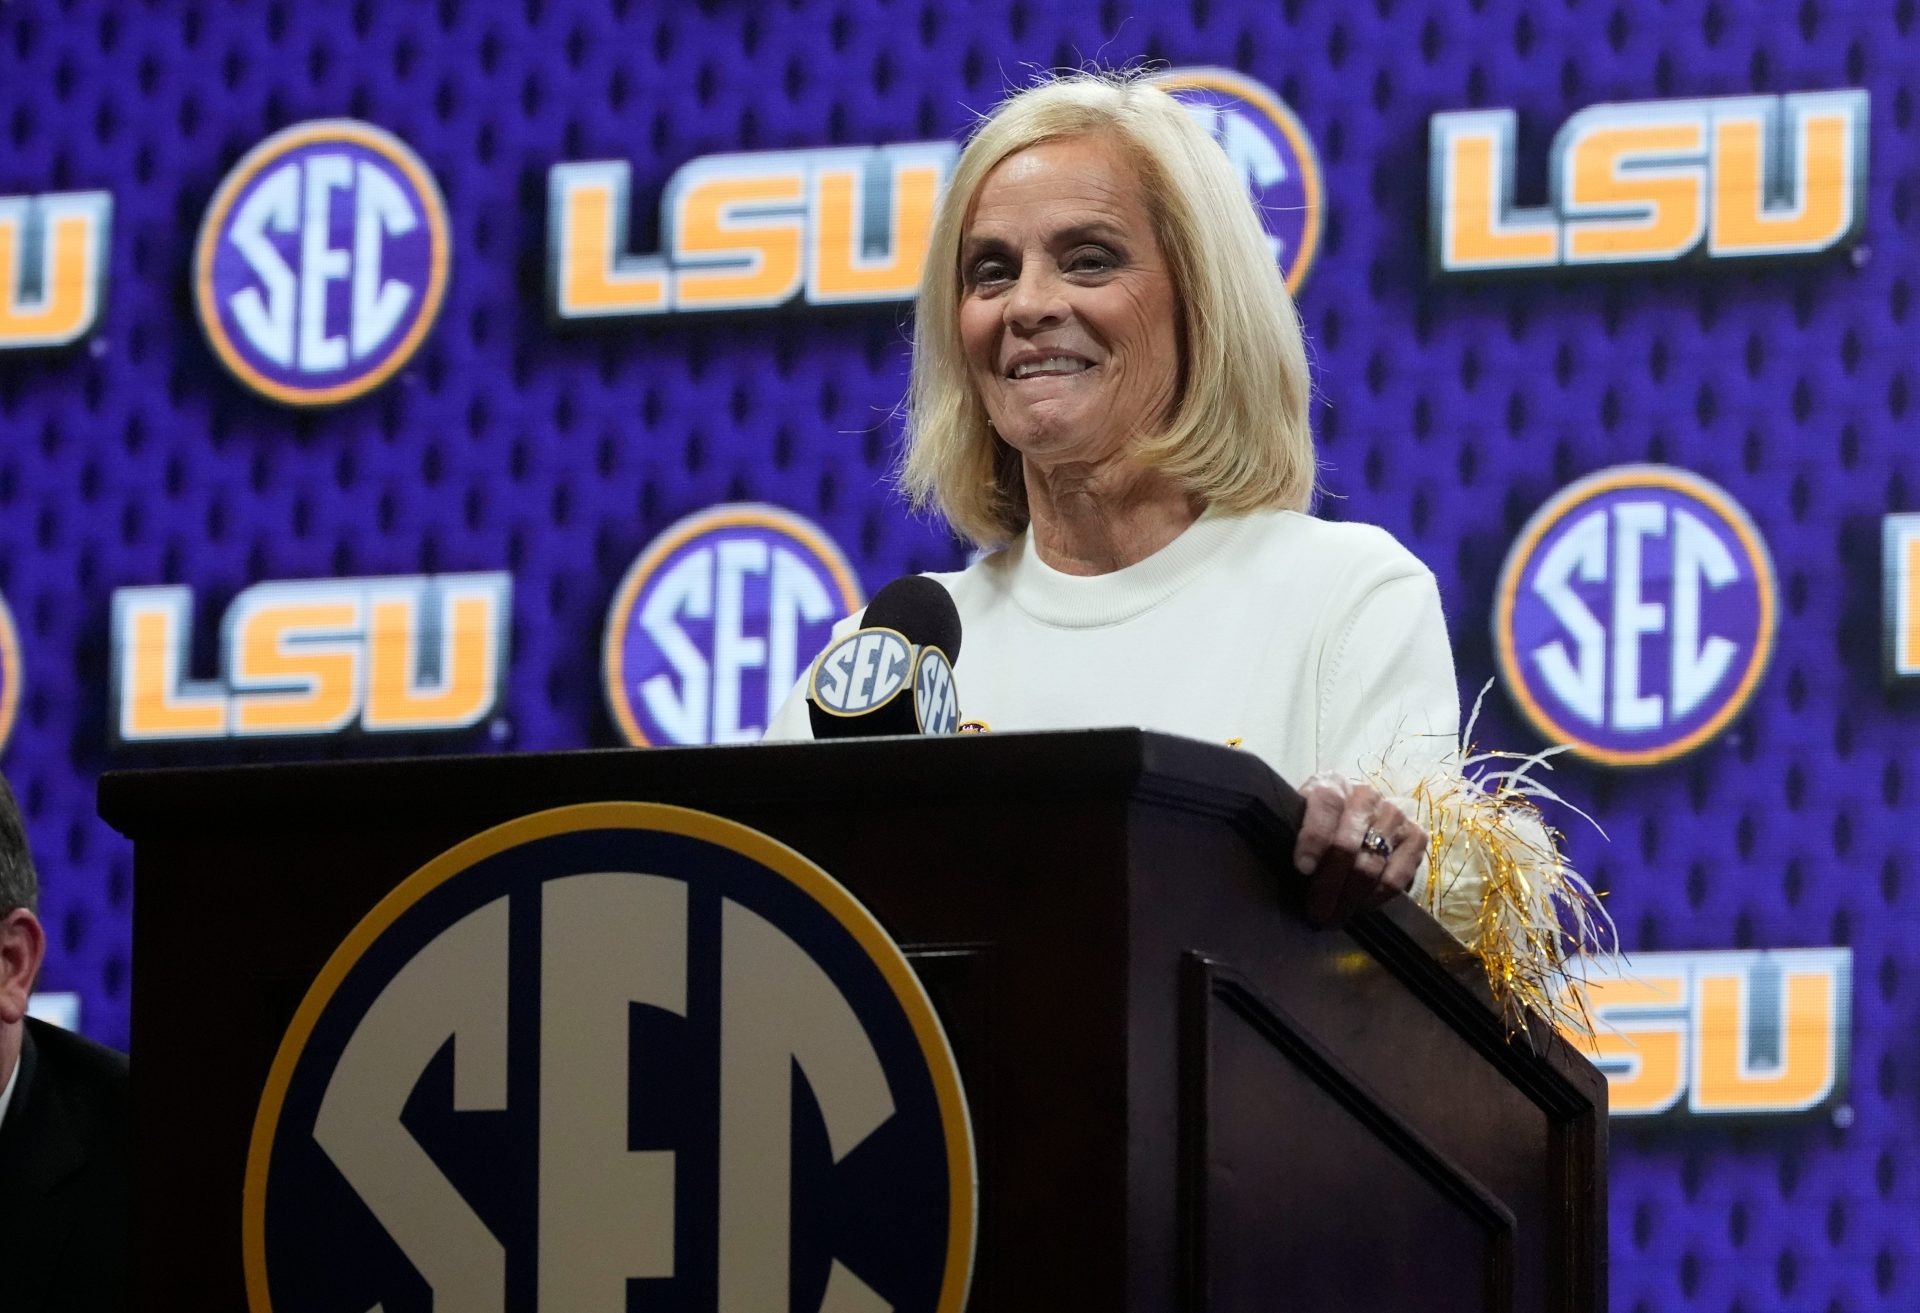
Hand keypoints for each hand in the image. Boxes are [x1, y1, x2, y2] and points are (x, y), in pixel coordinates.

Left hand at [1292, 772, 1425, 926]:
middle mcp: (1366, 795)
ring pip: (1371, 864)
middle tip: (1317, 913)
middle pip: (1347, 844)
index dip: (1314, 837)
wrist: (1353, 821)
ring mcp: (1394, 815)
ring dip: (1350, 898)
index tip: (1302, 869)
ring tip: (1334, 917)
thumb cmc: (1318, 825)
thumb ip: (1292, 834)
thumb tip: (1294, 871)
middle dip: (1328, 885)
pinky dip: (1376, 899)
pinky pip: (1396, 878)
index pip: (1327, 804)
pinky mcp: (1416, 837)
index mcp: (1332, 784)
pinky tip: (1359, 908)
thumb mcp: (1298, 820)